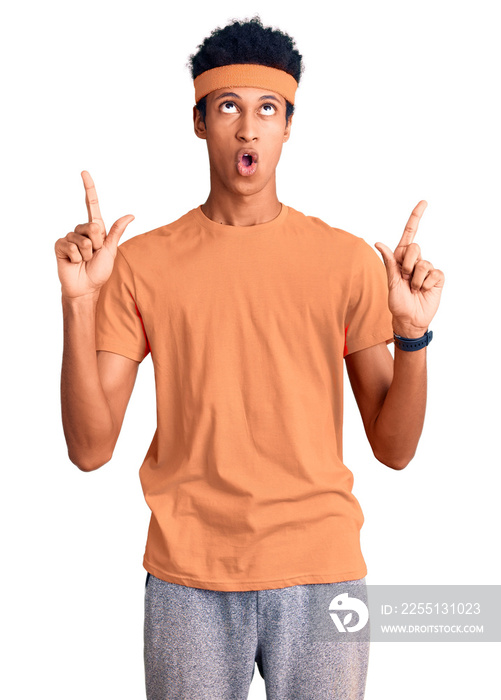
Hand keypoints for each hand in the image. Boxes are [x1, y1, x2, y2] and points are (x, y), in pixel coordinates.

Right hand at [55, 171, 134, 298]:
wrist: (86, 287)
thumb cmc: (99, 271)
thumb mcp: (111, 251)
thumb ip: (116, 232)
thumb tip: (131, 215)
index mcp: (96, 229)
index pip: (91, 205)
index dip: (88, 188)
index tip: (84, 172)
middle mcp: (82, 230)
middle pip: (93, 227)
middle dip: (97, 244)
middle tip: (94, 255)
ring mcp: (69, 237)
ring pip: (83, 239)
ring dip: (87, 254)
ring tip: (84, 260)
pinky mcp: (60, 246)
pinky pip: (70, 246)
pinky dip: (76, 257)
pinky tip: (74, 262)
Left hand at [375, 200, 444, 337]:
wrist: (409, 319)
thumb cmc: (397, 302)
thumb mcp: (390, 281)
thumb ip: (388, 261)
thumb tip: (378, 242)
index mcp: (401, 258)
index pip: (409, 234)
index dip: (416, 217)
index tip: (423, 202)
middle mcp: (414, 261)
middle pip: (414, 247)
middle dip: (407, 265)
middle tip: (404, 278)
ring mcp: (427, 269)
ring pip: (423, 264)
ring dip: (415, 280)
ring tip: (413, 289)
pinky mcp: (437, 277)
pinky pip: (433, 273)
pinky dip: (425, 284)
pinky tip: (423, 291)